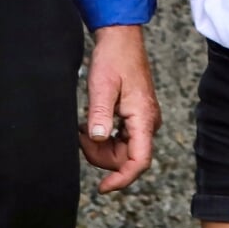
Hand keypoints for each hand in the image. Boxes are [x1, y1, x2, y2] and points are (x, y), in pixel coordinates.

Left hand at [79, 24, 159, 191]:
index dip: (121, 179)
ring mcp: (142, 121)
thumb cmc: (113, 58)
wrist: (121, 39)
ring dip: (100, 147)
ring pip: (122, 151)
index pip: (139, 161)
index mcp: (144, 118)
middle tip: (80, 134)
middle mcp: (148, 123)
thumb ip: (100, 114)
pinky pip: (121, 139)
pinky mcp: (135, 117)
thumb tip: (97, 139)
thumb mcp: (102, 86)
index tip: (102, 188)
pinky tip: (91, 124)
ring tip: (84, 126)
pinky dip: (104, 137)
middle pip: (127, 159)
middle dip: (101, 155)